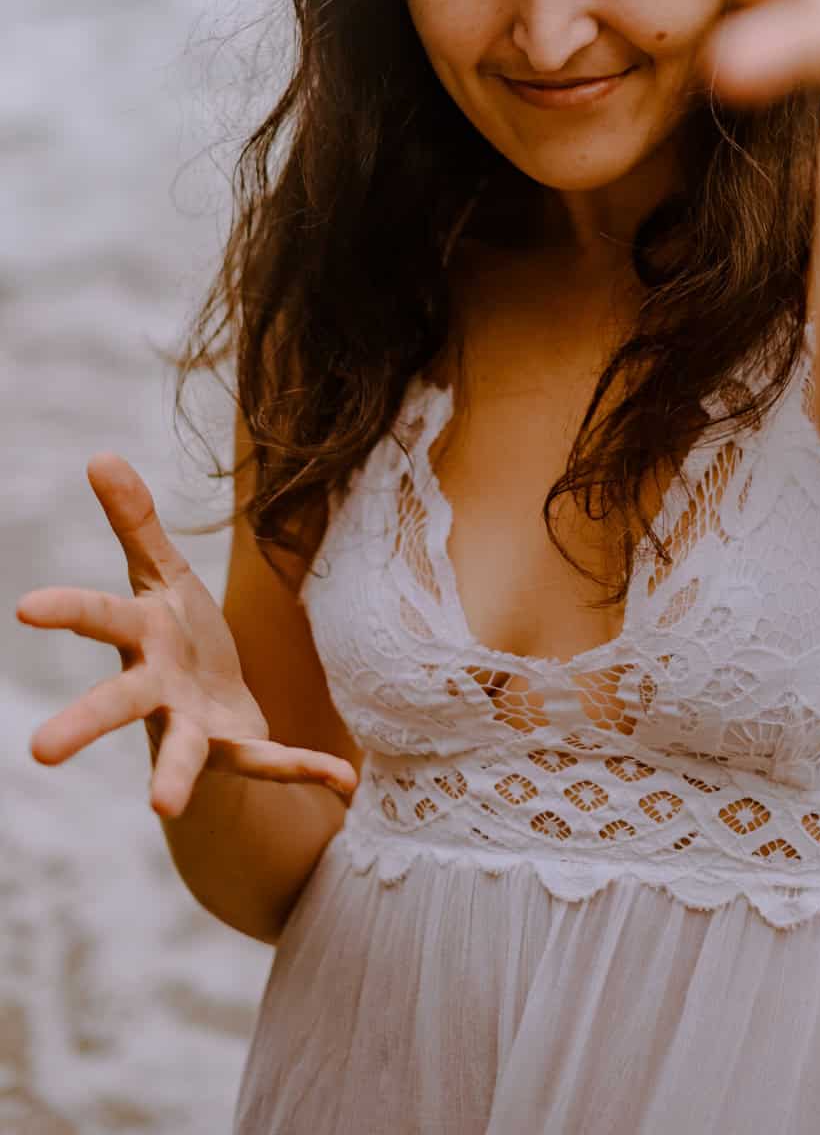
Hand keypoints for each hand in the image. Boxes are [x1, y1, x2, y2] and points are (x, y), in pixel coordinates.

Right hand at [15, 453, 358, 818]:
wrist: (214, 704)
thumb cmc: (178, 633)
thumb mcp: (163, 574)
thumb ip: (135, 522)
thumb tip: (98, 454)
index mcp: (143, 637)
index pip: (102, 618)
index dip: (67, 610)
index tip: (26, 606)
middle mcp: (158, 690)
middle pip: (118, 702)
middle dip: (84, 723)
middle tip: (38, 751)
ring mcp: (194, 727)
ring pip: (181, 753)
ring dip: (173, 779)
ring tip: (161, 808)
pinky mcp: (239, 752)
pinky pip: (272, 763)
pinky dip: (307, 770)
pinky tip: (345, 782)